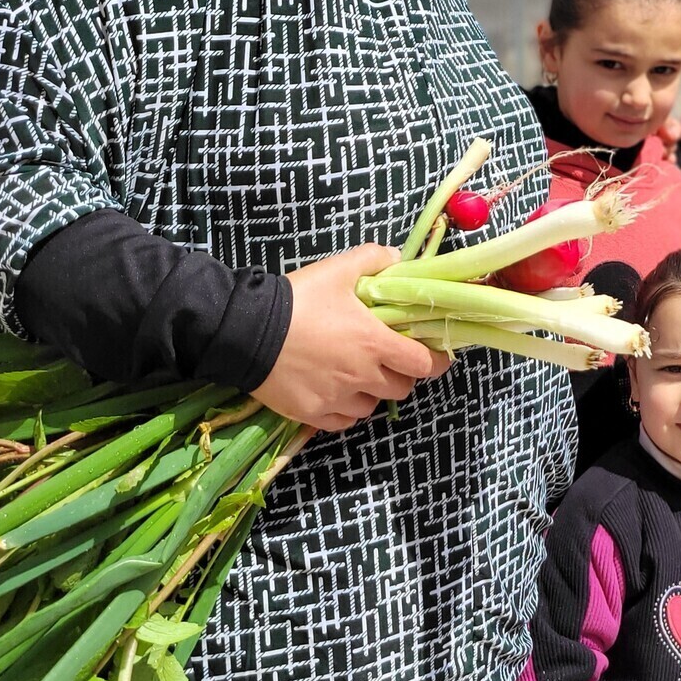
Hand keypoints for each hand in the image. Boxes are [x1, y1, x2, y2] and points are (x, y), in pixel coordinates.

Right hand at [251, 245, 450, 431]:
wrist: (246, 330)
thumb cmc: (298, 299)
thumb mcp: (338, 269)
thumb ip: (373, 259)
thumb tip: (396, 257)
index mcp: (375, 343)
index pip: (424, 364)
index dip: (435, 361)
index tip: (433, 355)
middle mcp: (362, 376)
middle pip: (402, 388)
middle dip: (401, 374)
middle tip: (389, 360)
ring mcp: (336, 399)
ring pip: (371, 406)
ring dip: (371, 393)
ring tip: (357, 374)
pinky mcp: (310, 414)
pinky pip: (342, 422)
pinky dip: (345, 411)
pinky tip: (336, 393)